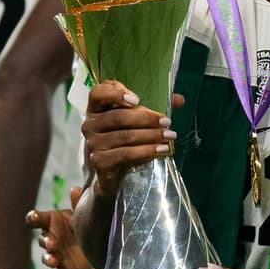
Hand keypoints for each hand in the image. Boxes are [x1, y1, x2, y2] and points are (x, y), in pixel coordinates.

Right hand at [28, 186, 89, 268]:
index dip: (34, 218)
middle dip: (46, 242)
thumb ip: (78, 203)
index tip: (34, 217)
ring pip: (48, 258)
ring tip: (54, 260)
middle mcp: (51, 239)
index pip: (38, 219)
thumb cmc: (83, 224)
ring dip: (49, 260)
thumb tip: (75, 189)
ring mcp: (57, 255)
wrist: (96, 245)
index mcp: (53, 222)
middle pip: (43, 240)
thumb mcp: (82, 213)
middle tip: (51, 243)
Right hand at [82, 81, 177, 198]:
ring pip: (125, 136)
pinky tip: (161, 150)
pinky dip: (146, 151)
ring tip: (169, 137)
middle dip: (147, 119)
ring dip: (151, 136)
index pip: (97, 93)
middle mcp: (90, 125)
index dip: (115, 93)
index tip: (137, 99)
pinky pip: (126, 154)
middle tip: (167, 122)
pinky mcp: (99, 162)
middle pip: (119, 116)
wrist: (110, 175)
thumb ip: (153, 107)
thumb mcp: (135, 122)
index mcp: (96, 109)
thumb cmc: (123, 142)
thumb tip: (179, 99)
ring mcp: (93, 144)